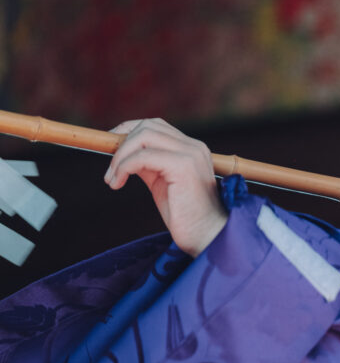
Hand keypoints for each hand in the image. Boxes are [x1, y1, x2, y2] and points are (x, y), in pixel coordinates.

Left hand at [105, 118, 227, 256]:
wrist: (206, 236)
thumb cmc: (185, 216)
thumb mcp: (162, 183)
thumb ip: (148, 165)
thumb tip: (122, 154)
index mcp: (192, 149)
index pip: (155, 125)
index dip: (128, 131)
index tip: (110, 147)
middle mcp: (194, 147)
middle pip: (148, 126)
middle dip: (121, 144)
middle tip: (110, 170)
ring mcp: (190, 155)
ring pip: (144, 137)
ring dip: (120, 157)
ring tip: (112, 179)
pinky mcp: (183, 167)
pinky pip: (143, 157)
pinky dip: (124, 167)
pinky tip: (117, 184)